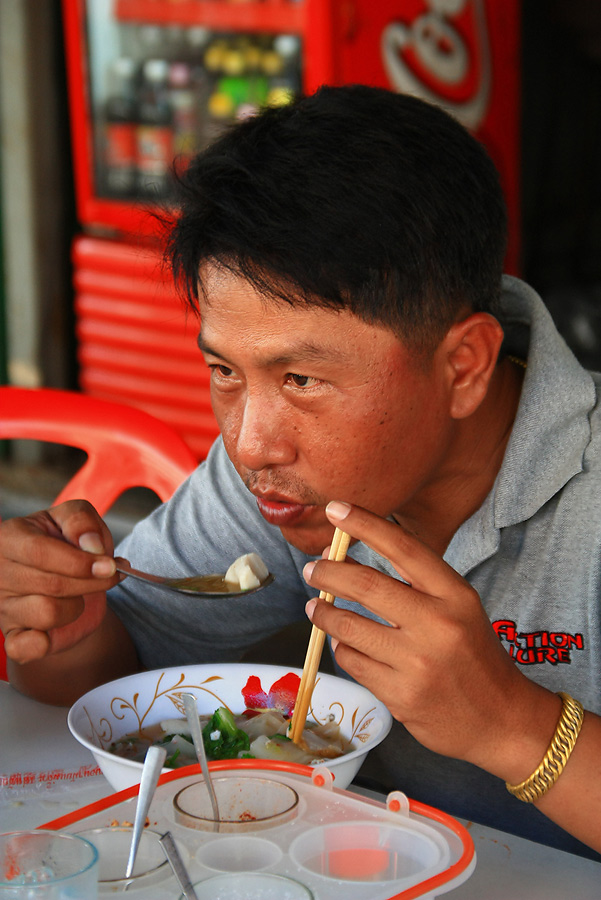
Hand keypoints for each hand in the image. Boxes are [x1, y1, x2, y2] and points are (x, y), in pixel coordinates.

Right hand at [0, 500, 120, 664]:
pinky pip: (26, 647)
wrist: (69, 579)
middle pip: (52, 584)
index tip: (109, 566)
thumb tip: (91, 545)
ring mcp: (4, 606)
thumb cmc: (69, 545)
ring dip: (77, 605)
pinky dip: (45, 642)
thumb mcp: (76, 520)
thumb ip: (82, 522)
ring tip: (78, 594)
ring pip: (48, 613)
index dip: (79, 562)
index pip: (41, 552)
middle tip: (109, 576)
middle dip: (90, 582)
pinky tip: (55, 629)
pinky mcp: (13, 635)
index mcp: (10, 537)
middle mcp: (0, 572)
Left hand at [303, 500, 558, 779]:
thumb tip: (349, 560)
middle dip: (328, 572)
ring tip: (315, 607)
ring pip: (349, 627)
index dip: (364, 524)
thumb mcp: (460, 609)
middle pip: (365, 585)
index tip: (335, 509)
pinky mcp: (399, 696)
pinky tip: (343, 642)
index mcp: (455, 595)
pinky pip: (352, 662)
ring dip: (323, 613)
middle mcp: (437, 624)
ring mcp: (416, 663)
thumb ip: (415, 585)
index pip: (402, 547)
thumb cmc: (475, 656)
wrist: (502, 720)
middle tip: (312, 569)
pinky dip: (341, 647)